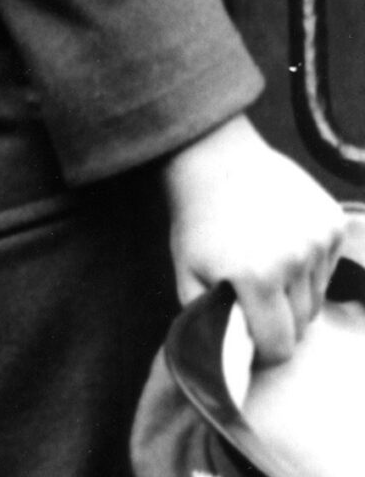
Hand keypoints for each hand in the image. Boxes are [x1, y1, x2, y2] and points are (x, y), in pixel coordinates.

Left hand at [164, 114, 347, 364]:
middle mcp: (296, 260)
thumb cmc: (196, 221)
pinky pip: (329, 267)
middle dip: (280, 322)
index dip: (265, 351)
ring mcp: (319, 239)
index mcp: (256, 278)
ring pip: (318, 297)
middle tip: (256, 301)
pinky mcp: (333, 222)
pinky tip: (283, 244)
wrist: (215, 160)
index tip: (253, 339)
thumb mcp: (186, 273)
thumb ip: (206, 321)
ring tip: (266, 267)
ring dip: (296, 294)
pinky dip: (310, 266)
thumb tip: (226, 358)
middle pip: (302, 325)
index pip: (280, 346)